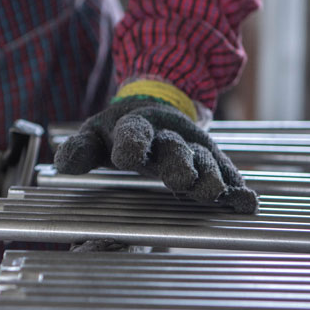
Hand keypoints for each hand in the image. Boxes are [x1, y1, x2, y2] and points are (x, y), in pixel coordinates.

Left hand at [54, 97, 258, 212]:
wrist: (157, 106)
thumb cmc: (118, 131)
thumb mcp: (94, 135)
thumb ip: (79, 150)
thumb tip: (63, 165)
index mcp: (136, 126)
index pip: (133, 132)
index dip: (131, 144)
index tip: (126, 159)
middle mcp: (168, 137)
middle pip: (175, 148)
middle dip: (178, 163)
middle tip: (179, 180)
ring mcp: (192, 148)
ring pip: (203, 162)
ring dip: (209, 178)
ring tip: (212, 193)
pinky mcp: (211, 160)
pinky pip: (226, 173)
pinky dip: (236, 189)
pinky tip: (246, 203)